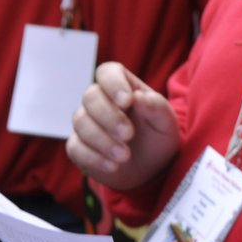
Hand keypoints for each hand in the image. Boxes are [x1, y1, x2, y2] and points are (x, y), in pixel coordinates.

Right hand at [68, 62, 180, 189]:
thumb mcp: (166, 123)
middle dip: (109, 116)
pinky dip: (93, 158)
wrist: (151, 169)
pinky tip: (113, 166)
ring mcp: (87, 123)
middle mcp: (101, 101)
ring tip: (125, 156)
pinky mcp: (78, 146)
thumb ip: (156, 107)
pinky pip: (75, 147)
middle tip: (129, 134)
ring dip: (103, 140)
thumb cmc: (158, 138)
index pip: (108, 72)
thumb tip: (139, 96)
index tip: (127, 101)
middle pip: (90, 96)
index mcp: (124, 88)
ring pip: (81, 121)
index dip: (114, 83)